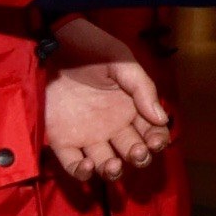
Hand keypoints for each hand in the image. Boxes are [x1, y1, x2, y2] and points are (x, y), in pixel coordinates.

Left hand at [42, 18, 171, 182]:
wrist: (52, 43)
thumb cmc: (90, 47)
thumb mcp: (122, 62)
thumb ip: (142, 88)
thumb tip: (162, 118)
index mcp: (130, 108)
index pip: (152, 132)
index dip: (158, 140)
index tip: (156, 141)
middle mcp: (112, 126)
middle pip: (132, 152)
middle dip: (139, 157)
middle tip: (137, 152)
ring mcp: (87, 135)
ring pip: (106, 164)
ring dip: (113, 171)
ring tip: (112, 164)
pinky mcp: (62, 140)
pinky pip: (73, 164)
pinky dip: (81, 172)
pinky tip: (87, 164)